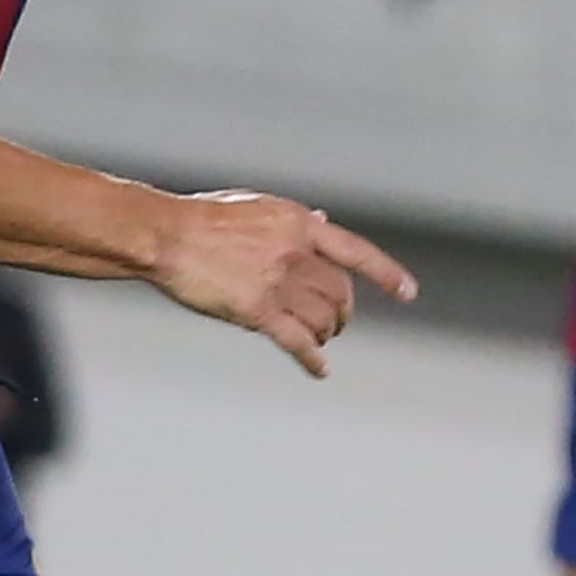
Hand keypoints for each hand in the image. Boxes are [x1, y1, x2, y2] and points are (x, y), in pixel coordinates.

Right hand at [149, 191, 416, 377]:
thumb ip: (295, 220)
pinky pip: (297, 342)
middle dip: (343, 312)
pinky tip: (319, 369)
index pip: (356, 252)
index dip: (386, 274)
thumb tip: (326, 223)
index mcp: (300, 224)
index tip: (408, 293)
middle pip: (340, 293)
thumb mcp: (258, 206)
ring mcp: (278, 284)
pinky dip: (313, 359)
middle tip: (338, 322)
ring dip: (327, 333)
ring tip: (321, 338)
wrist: (167, 236)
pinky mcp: (257, 312)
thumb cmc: (204, 218)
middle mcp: (296, 255)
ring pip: (323, 319)